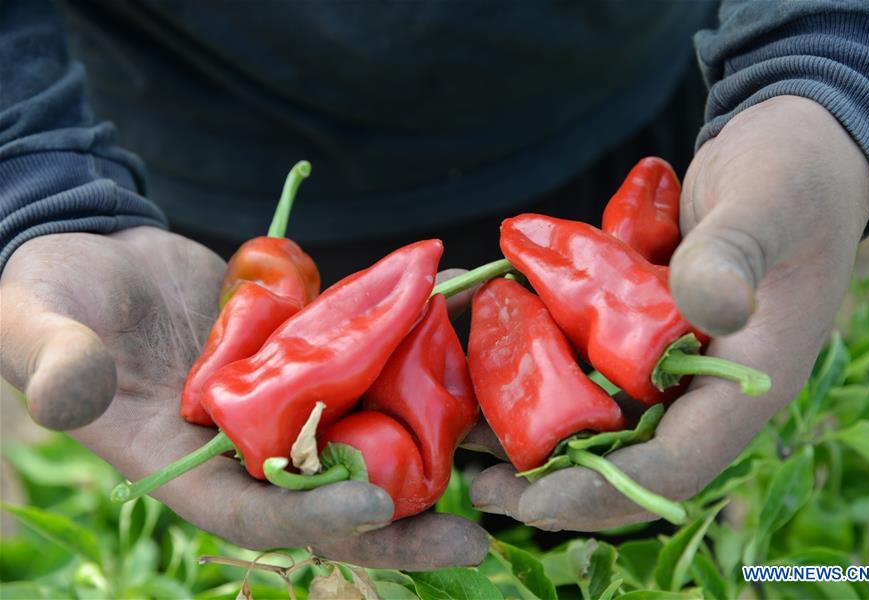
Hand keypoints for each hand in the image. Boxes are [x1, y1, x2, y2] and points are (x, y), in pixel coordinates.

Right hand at [0, 227, 485, 567]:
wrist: (101, 250)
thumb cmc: (53, 294)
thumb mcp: (37, 322)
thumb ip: (53, 359)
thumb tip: (68, 392)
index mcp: (185, 463)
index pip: (254, 512)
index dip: (312, 520)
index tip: (376, 509)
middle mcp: (247, 445)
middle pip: (330, 496)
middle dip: (399, 524)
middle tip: (475, 537)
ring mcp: (286, 400)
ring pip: (363, 435)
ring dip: (430, 448)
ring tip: (503, 458)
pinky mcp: (310, 353)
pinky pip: (368, 365)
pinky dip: (415, 359)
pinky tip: (468, 348)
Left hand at [470, 96, 868, 529]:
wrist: (789, 144)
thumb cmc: (792, 171)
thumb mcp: (766, 204)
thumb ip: (735, 252)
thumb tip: (712, 304)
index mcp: (752, 378)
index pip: (676, 463)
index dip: (603, 490)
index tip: (532, 502)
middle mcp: (712, 384)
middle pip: (630, 459)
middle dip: (556, 480)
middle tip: (482, 486)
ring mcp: (680, 359)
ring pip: (605, 418)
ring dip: (539, 430)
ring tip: (468, 436)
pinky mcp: (652, 333)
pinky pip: (596, 368)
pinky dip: (547, 370)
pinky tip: (492, 363)